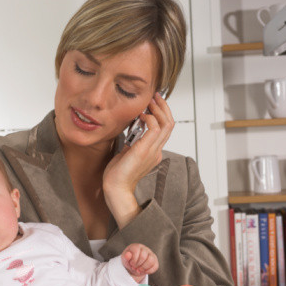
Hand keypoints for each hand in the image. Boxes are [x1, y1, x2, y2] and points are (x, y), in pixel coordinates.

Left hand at [103, 93, 174, 227]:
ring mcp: (153, 151)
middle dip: (163, 107)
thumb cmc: (117, 175)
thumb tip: (131, 132)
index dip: (161, 114)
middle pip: (170, 124)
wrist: (116, 189)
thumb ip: (132, 144)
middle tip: (155, 97)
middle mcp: (156, 151)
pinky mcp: (144, 150)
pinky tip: (142, 115)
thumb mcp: (126, 154)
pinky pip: (155, 129)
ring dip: (158, 109)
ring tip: (149, 102)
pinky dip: (150, 118)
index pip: (164, 129)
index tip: (153, 104)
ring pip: (166, 124)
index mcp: (153, 153)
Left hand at [121, 243, 158, 282]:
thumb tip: (127, 255)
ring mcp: (151, 254)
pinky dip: (148, 271)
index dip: (133, 260)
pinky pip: (155, 266)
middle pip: (143, 257)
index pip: (136, 251)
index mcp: (137, 246)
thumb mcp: (125, 259)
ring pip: (151, 261)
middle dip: (138, 265)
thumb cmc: (129, 260)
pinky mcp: (155, 261)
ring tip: (139, 270)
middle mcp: (145, 249)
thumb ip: (125, 257)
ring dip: (143, 268)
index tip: (131, 263)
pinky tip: (143, 271)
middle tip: (134, 267)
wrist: (134, 266)